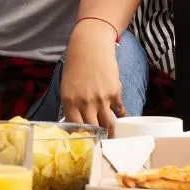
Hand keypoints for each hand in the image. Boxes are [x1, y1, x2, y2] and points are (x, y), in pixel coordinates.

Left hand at [60, 19, 125, 135]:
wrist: (90, 45)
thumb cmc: (76, 64)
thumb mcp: (67, 86)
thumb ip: (72, 104)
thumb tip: (78, 121)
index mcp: (69, 101)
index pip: (75, 128)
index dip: (81, 137)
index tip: (85, 142)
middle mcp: (84, 102)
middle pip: (93, 129)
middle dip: (97, 139)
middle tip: (100, 144)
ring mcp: (100, 99)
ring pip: (108, 124)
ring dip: (111, 132)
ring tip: (112, 138)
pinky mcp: (114, 93)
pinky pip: (119, 110)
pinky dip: (122, 115)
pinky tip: (122, 117)